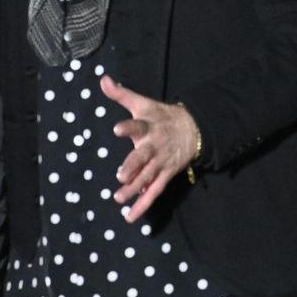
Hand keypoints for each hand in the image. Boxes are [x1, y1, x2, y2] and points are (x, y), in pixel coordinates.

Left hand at [100, 76, 199, 221]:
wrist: (193, 129)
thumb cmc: (161, 116)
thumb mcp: (143, 103)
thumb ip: (121, 94)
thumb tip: (102, 79)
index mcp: (148, 127)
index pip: (138, 126)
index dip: (129, 128)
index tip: (118, 129)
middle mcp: (154, 146)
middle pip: (143, 156)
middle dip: (133, 166)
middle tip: (121, 176)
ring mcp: (161, 162)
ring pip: (147, 177)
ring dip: (134, 188)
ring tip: (119, 199)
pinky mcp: (166, 175)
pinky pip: (154, 191)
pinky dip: (143, 204)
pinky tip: (130, 216)